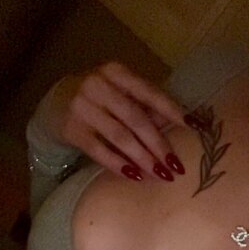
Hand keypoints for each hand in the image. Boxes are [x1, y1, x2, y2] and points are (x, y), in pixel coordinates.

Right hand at [45, 62, 187, 181]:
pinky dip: (118, 164)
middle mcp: (98, 86)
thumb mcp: (120, 94)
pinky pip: (99, 150)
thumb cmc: (98, 100)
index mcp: (116, 73)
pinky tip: (134, 176)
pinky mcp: (72, 129)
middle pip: (136, 118)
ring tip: (159, 175)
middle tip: (175, 166)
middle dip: (158, 144)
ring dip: (142, 158)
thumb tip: (178, 124)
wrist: (54, 104)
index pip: (149, 92)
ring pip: (120, 136)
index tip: (194, 127)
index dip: (172, 110)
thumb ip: (145, 106)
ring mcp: (83, 107)